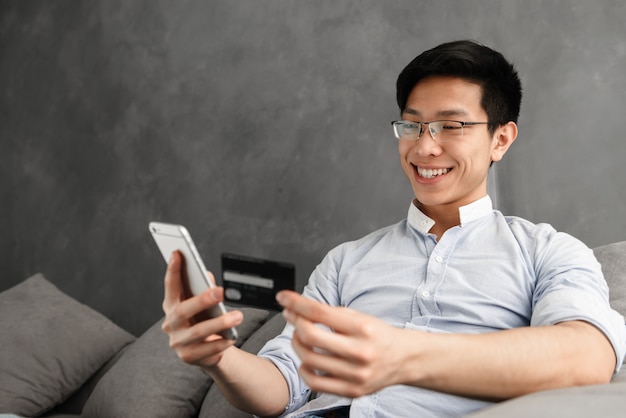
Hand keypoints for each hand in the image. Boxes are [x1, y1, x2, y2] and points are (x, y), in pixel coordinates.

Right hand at [161, 251, 243, 367]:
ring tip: (238, 316)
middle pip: (183, 311)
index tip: (178, 253)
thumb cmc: (204, 319)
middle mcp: (170, 324)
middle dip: (202, 300)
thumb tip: (206, 276)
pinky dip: (220, 343)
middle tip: (221, 291)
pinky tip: (231, 338)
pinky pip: (206, 350)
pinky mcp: (188, 357)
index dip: (172, 270)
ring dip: (219, 323)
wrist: (206, 350)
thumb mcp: (203, 303)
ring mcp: (177, 342)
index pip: (170, 286)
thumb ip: (204, 288)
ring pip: (198, 332)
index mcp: (171, 306)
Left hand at [276, 290, 406, 397]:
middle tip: (290, 316)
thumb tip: (299, 309)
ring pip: (309, 359)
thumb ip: (332, 314)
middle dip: (294, 323)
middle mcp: (360, 352)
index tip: (283, 297)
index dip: (296, 303)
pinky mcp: (352, 391)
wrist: (404, 359)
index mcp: (363, 328)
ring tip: (299, 337)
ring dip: (296, 344)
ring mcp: (356, 374)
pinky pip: (315, 382)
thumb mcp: (360, 317)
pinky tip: (306, 359)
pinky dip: (304, 369)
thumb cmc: (379, 335)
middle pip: (311, 336)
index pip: (320, 312)